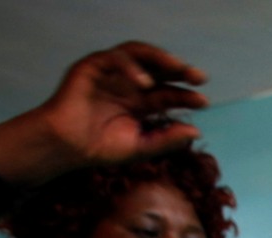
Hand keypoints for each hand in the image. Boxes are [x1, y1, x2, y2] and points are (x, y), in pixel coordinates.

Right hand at [0, 42, 209, 187]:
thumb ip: (166, 139)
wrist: (68, 147)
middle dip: (180, 71)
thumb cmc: (101, 148)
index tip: (203, 101)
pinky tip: (145, 82)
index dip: (186, 96)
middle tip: (199, 77)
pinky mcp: (92, 67)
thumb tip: (197, 130)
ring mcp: (111, 73)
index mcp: (142, 102)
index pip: (169, 94)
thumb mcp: (140, 146)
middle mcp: (129, 84)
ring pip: (139, 54)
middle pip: (159, 69)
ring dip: (160, 58)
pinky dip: (130, 67)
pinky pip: (114, 58)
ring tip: (178, 68)